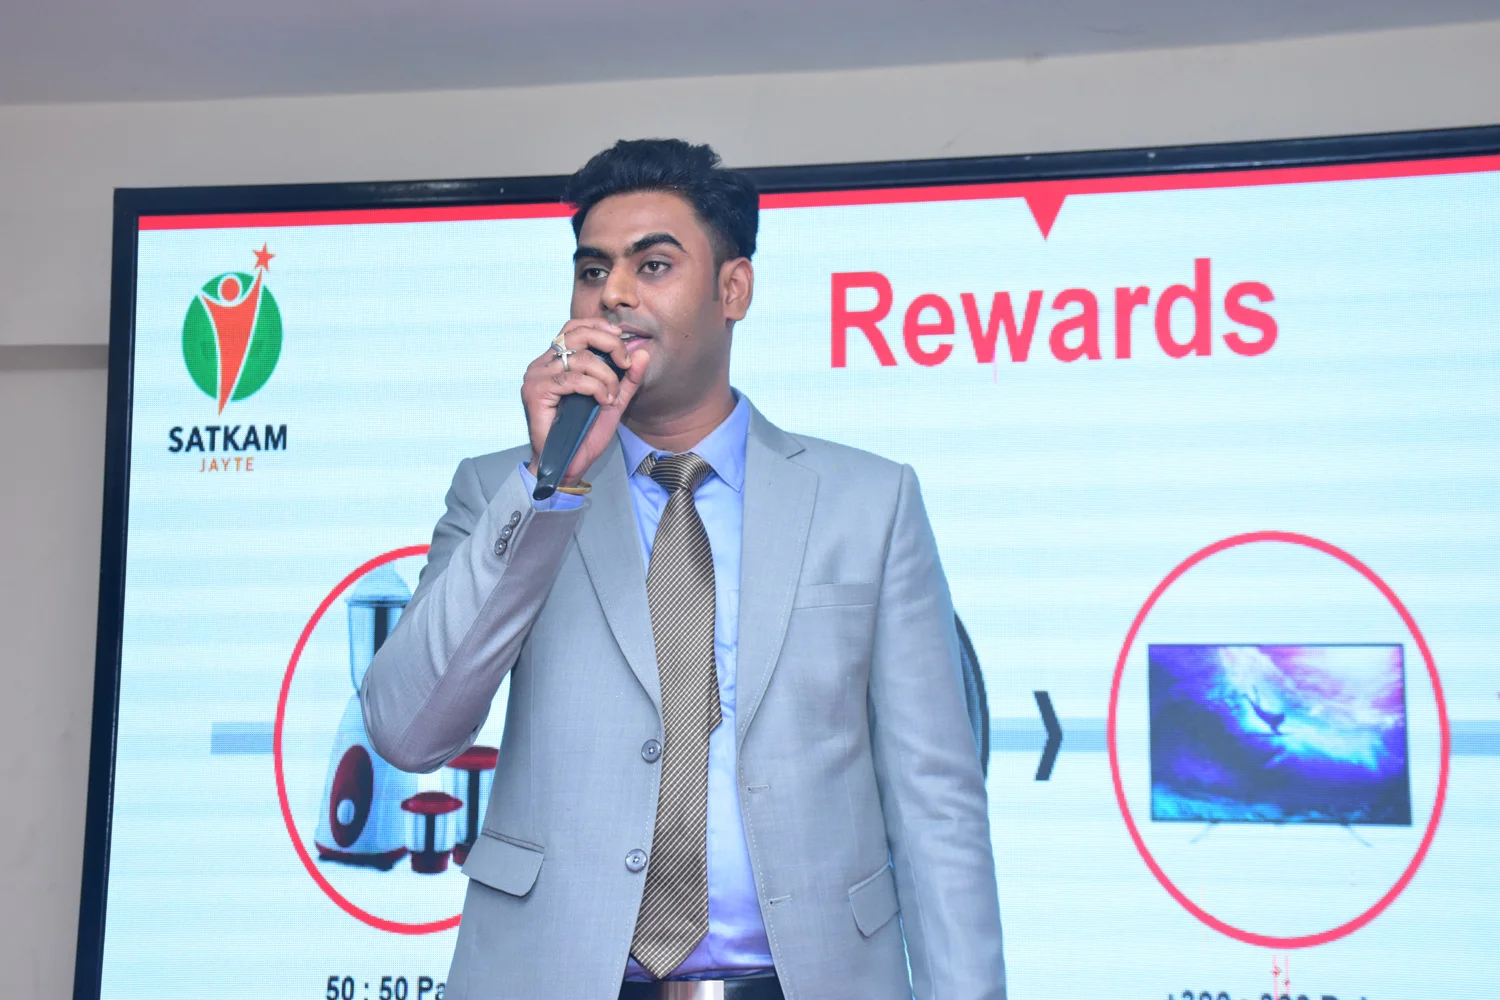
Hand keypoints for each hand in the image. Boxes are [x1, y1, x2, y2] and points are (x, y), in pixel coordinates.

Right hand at [522, 320, 648, 486]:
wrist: (568, 463)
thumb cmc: (585, 433)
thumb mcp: (614, 401)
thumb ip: (628, 378)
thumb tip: (641, 352)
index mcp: (556, 360)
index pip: (574, 327)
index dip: (600, 326)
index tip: (622, 340)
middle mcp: (542, 364)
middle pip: (577, 333)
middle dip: (609, 344)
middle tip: (625, 363)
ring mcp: (536, 376)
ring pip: (580, 357)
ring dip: (605, 375)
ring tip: (611, 395)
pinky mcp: (536, 391)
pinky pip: (573, 378)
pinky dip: (595, 387)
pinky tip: (602, 401)